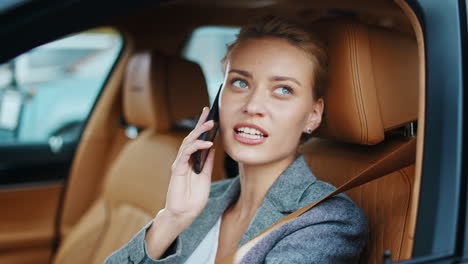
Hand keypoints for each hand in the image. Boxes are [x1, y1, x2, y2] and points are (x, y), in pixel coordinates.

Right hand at [163, 106, 215, 226]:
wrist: (184, 214)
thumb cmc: (193, 198)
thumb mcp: (205, 177)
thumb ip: (207, 163)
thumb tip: (212, 148)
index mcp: (191, 161)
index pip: (196, 140)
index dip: (201, 127)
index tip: (210, 115)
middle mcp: (184, 160)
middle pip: (191, 137)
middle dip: (200, 123)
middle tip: (209, 112)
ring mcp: (180, 164)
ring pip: (188, 142)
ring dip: (199, 132)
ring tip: (211, 124)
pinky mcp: (177, 169)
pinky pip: (186, 154)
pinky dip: (197, 147)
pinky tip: (207, 144)